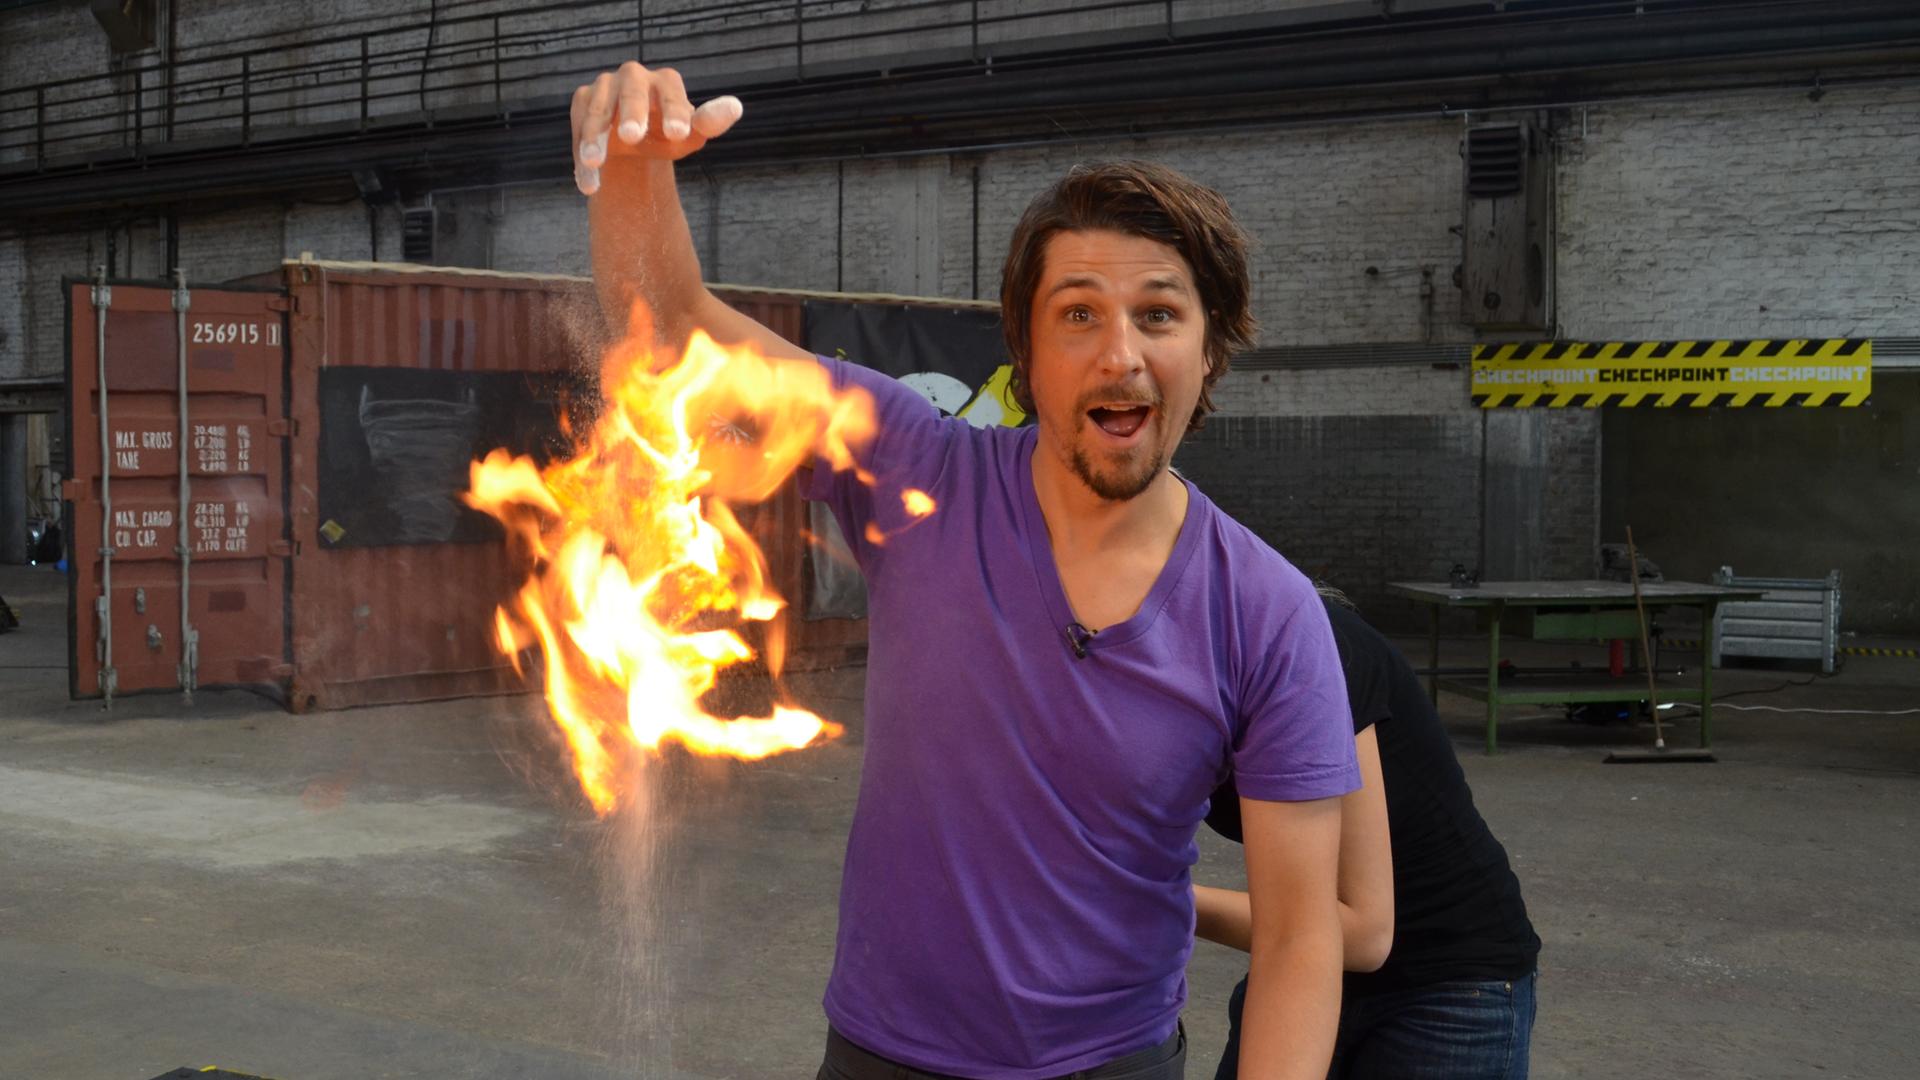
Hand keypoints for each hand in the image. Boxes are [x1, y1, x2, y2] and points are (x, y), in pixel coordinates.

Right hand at [570, 61, 743, 194]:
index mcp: (665, 82)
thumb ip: (709, 123)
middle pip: (631, 92)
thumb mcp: (690, 134)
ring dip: (595, 138)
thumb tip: (735, 107)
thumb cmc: (668, 134)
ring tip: (596, 163)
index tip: (678, 135)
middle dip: (630, 113)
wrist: (635, 141)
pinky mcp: (583, 102)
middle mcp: (633, 77)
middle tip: (632, 136)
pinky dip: (582, 160)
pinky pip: (579, 130)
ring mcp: (604, 87)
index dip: (675, 112)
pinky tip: (588, 185)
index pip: (671, 94)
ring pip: (597, 112)